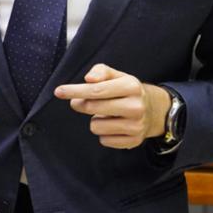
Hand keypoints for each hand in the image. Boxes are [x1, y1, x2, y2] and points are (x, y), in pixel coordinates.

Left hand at [54, 63, 170, 149]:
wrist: (153, 111)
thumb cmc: (127, 90)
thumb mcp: (117, 75)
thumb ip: (101, 71)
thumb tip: (88, 79)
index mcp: (131, 86)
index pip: (96, 90)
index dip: (75, 90)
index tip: (58, 91)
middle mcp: (136, 107)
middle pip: (93, 108)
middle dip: (82, 104)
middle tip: (81, 102)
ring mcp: (136, 126)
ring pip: (95, 126)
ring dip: (95, 120)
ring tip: (107, 114)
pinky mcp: (133, 141)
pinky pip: (104, 140)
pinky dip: (104, 133)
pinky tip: (114, 125)